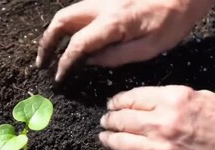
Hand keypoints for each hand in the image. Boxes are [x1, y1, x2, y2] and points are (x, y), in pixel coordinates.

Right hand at [36, 0, 214, 80]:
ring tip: (49, 51)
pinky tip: (68, 38)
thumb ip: (115, 56)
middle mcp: (101, 7)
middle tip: (42, 62)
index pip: (77, 45)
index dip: (64, 63)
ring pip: (67, 13)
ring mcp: (102, 0)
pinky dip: (67, 25)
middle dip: (47, 43)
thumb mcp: (148, 48)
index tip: (59, 77)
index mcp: (113, 22)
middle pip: (61, 21)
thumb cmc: (173, 20)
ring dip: (54, 32)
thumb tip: (90, 61)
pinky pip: (78, 11)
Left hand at [99, 85, 214, 149]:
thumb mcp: (198, 97)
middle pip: (121, 120)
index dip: (116, 102)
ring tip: (105, 138)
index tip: (111, 105)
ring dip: (109, 140)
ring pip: (120, 143)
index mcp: (171, 100)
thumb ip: (167, 99)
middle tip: (104, 121)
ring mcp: (159, 149)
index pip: (131, 98)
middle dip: (108, 120)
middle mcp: (160, 123)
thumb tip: (142, 104)